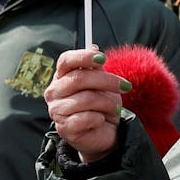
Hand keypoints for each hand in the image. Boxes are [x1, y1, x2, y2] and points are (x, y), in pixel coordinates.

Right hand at [44, 48, 128, 162]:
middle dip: (108, 81)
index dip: (84, 57)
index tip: (103, 58)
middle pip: (79, 78)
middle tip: (126, 86)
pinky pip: (85, 118)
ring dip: (108, 103)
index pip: (66, 60)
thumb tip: (93, 48)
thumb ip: (96, 68)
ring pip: (86, 99)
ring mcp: (56, 110)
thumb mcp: (103, 84)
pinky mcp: (64, 128)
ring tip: (115, 108)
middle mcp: (54, 92)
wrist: (106, 132)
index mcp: (62, 77)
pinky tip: (101, 120)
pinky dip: (99, 118)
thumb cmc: (103, 104)